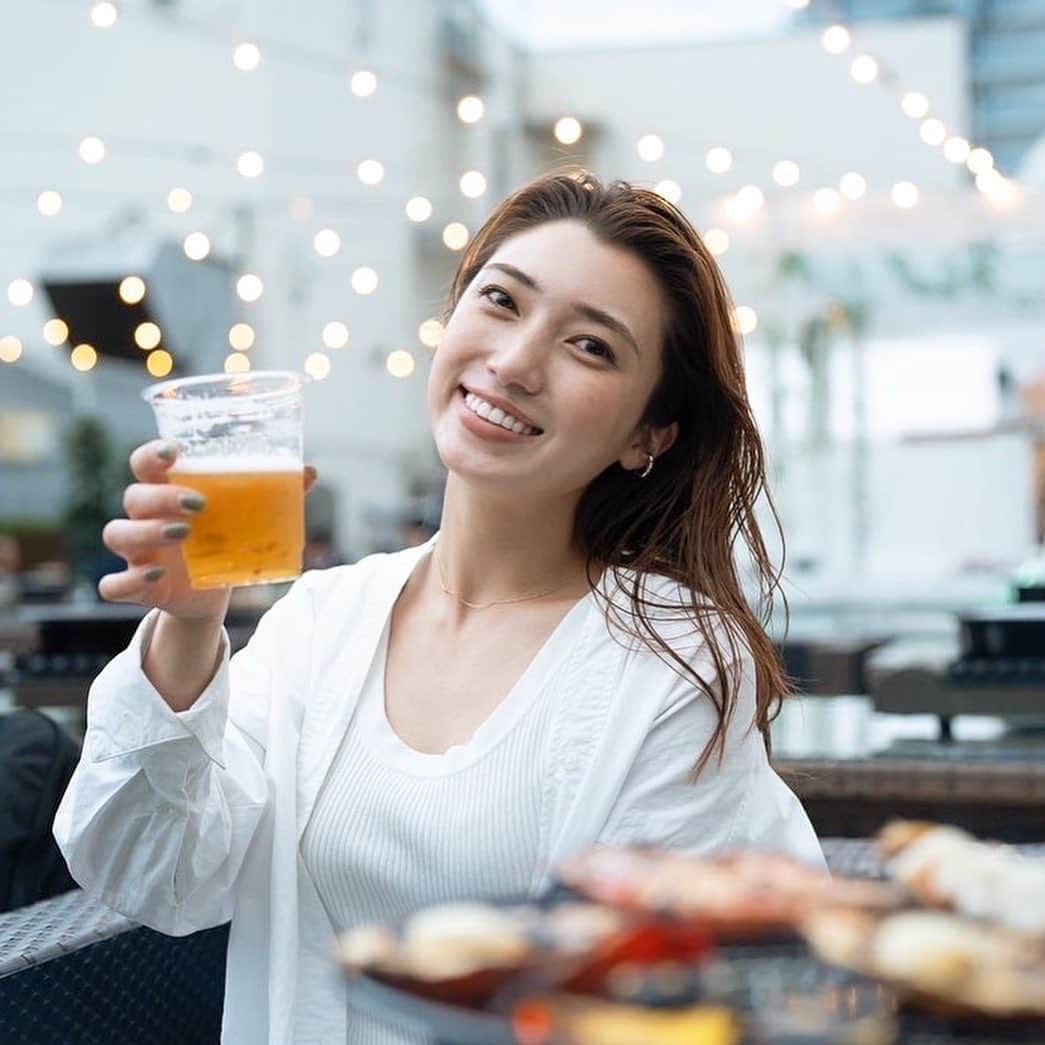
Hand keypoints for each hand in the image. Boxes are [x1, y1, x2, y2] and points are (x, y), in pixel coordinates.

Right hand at [98, 440, 317, 621]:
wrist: (212, 593)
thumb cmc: (223, 539)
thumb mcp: (246, 517)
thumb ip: (272, 494)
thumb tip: (308, 472)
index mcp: (167, 492)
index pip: (144, 464)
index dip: (152, 454)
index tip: (175, 451)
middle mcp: (145, 519)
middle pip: (133, 497)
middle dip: (161, 497)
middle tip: (199, 504)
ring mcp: (138, 553)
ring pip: (116, 534)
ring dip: (145, 532)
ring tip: (184, 534)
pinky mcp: (137, 586)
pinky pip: (112, 584)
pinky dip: (127, 581)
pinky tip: (156, 576)